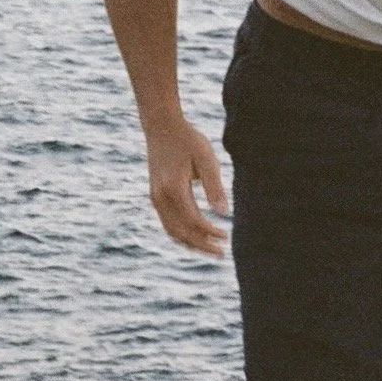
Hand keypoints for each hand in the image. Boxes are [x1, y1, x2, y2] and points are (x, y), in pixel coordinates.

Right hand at [144, 120, 228, 256]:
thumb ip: (214, 187)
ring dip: (191, 243)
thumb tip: (224, 213)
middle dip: (201, 245)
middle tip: (221, 253)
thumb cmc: (187, 140)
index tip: (226, 236)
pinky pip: (167, 223)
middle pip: (180, 232)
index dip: (210, 232)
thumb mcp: (206, 158)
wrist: (161, 127)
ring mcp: (155, 198)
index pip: (193, 220)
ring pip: (172, 231)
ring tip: (210, 248)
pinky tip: (197, 235)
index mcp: (173, 188)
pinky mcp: (155, 196)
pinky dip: (182, 234)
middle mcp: (160, 197)